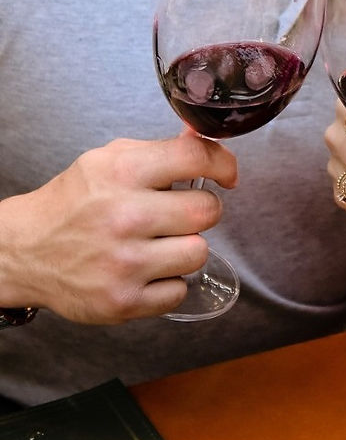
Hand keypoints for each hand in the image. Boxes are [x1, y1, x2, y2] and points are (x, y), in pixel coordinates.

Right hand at [0, 131, 237, 323]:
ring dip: (187, 248)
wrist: (25, 250)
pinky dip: (169, 282)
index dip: (223, 164)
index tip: (226, 174)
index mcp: (123, 172)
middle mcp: (125, 217)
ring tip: (161, 243)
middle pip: (207, 212)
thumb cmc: (75, 201)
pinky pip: (179, 291)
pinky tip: (148, 270)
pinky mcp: (122, 302)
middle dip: (201, 210)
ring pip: (199, 253)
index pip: (196, 159)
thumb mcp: (110, 159)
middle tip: (181, 214)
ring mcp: (124, 263)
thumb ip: (162, 149)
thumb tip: (205, 137)